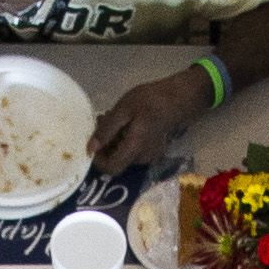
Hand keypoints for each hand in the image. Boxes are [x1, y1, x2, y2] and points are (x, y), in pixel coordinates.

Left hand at [89, 65, 215, 176]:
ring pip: (123, 155)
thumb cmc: (150, 101)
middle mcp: (141, 159)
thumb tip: (90, 149)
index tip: (93, 141)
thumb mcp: (123, 110)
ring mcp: (148, 156)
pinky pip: (132, 151)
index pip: (111, 168)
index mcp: (134, 149)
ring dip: (113, 140)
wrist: (178, 99)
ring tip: (113, 117)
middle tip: (102, 120)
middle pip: (116, 160)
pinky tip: (125, 123)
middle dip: (105, 144)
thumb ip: (106, 131)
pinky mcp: (152, 152)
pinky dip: (124, 139)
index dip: (98, 160)